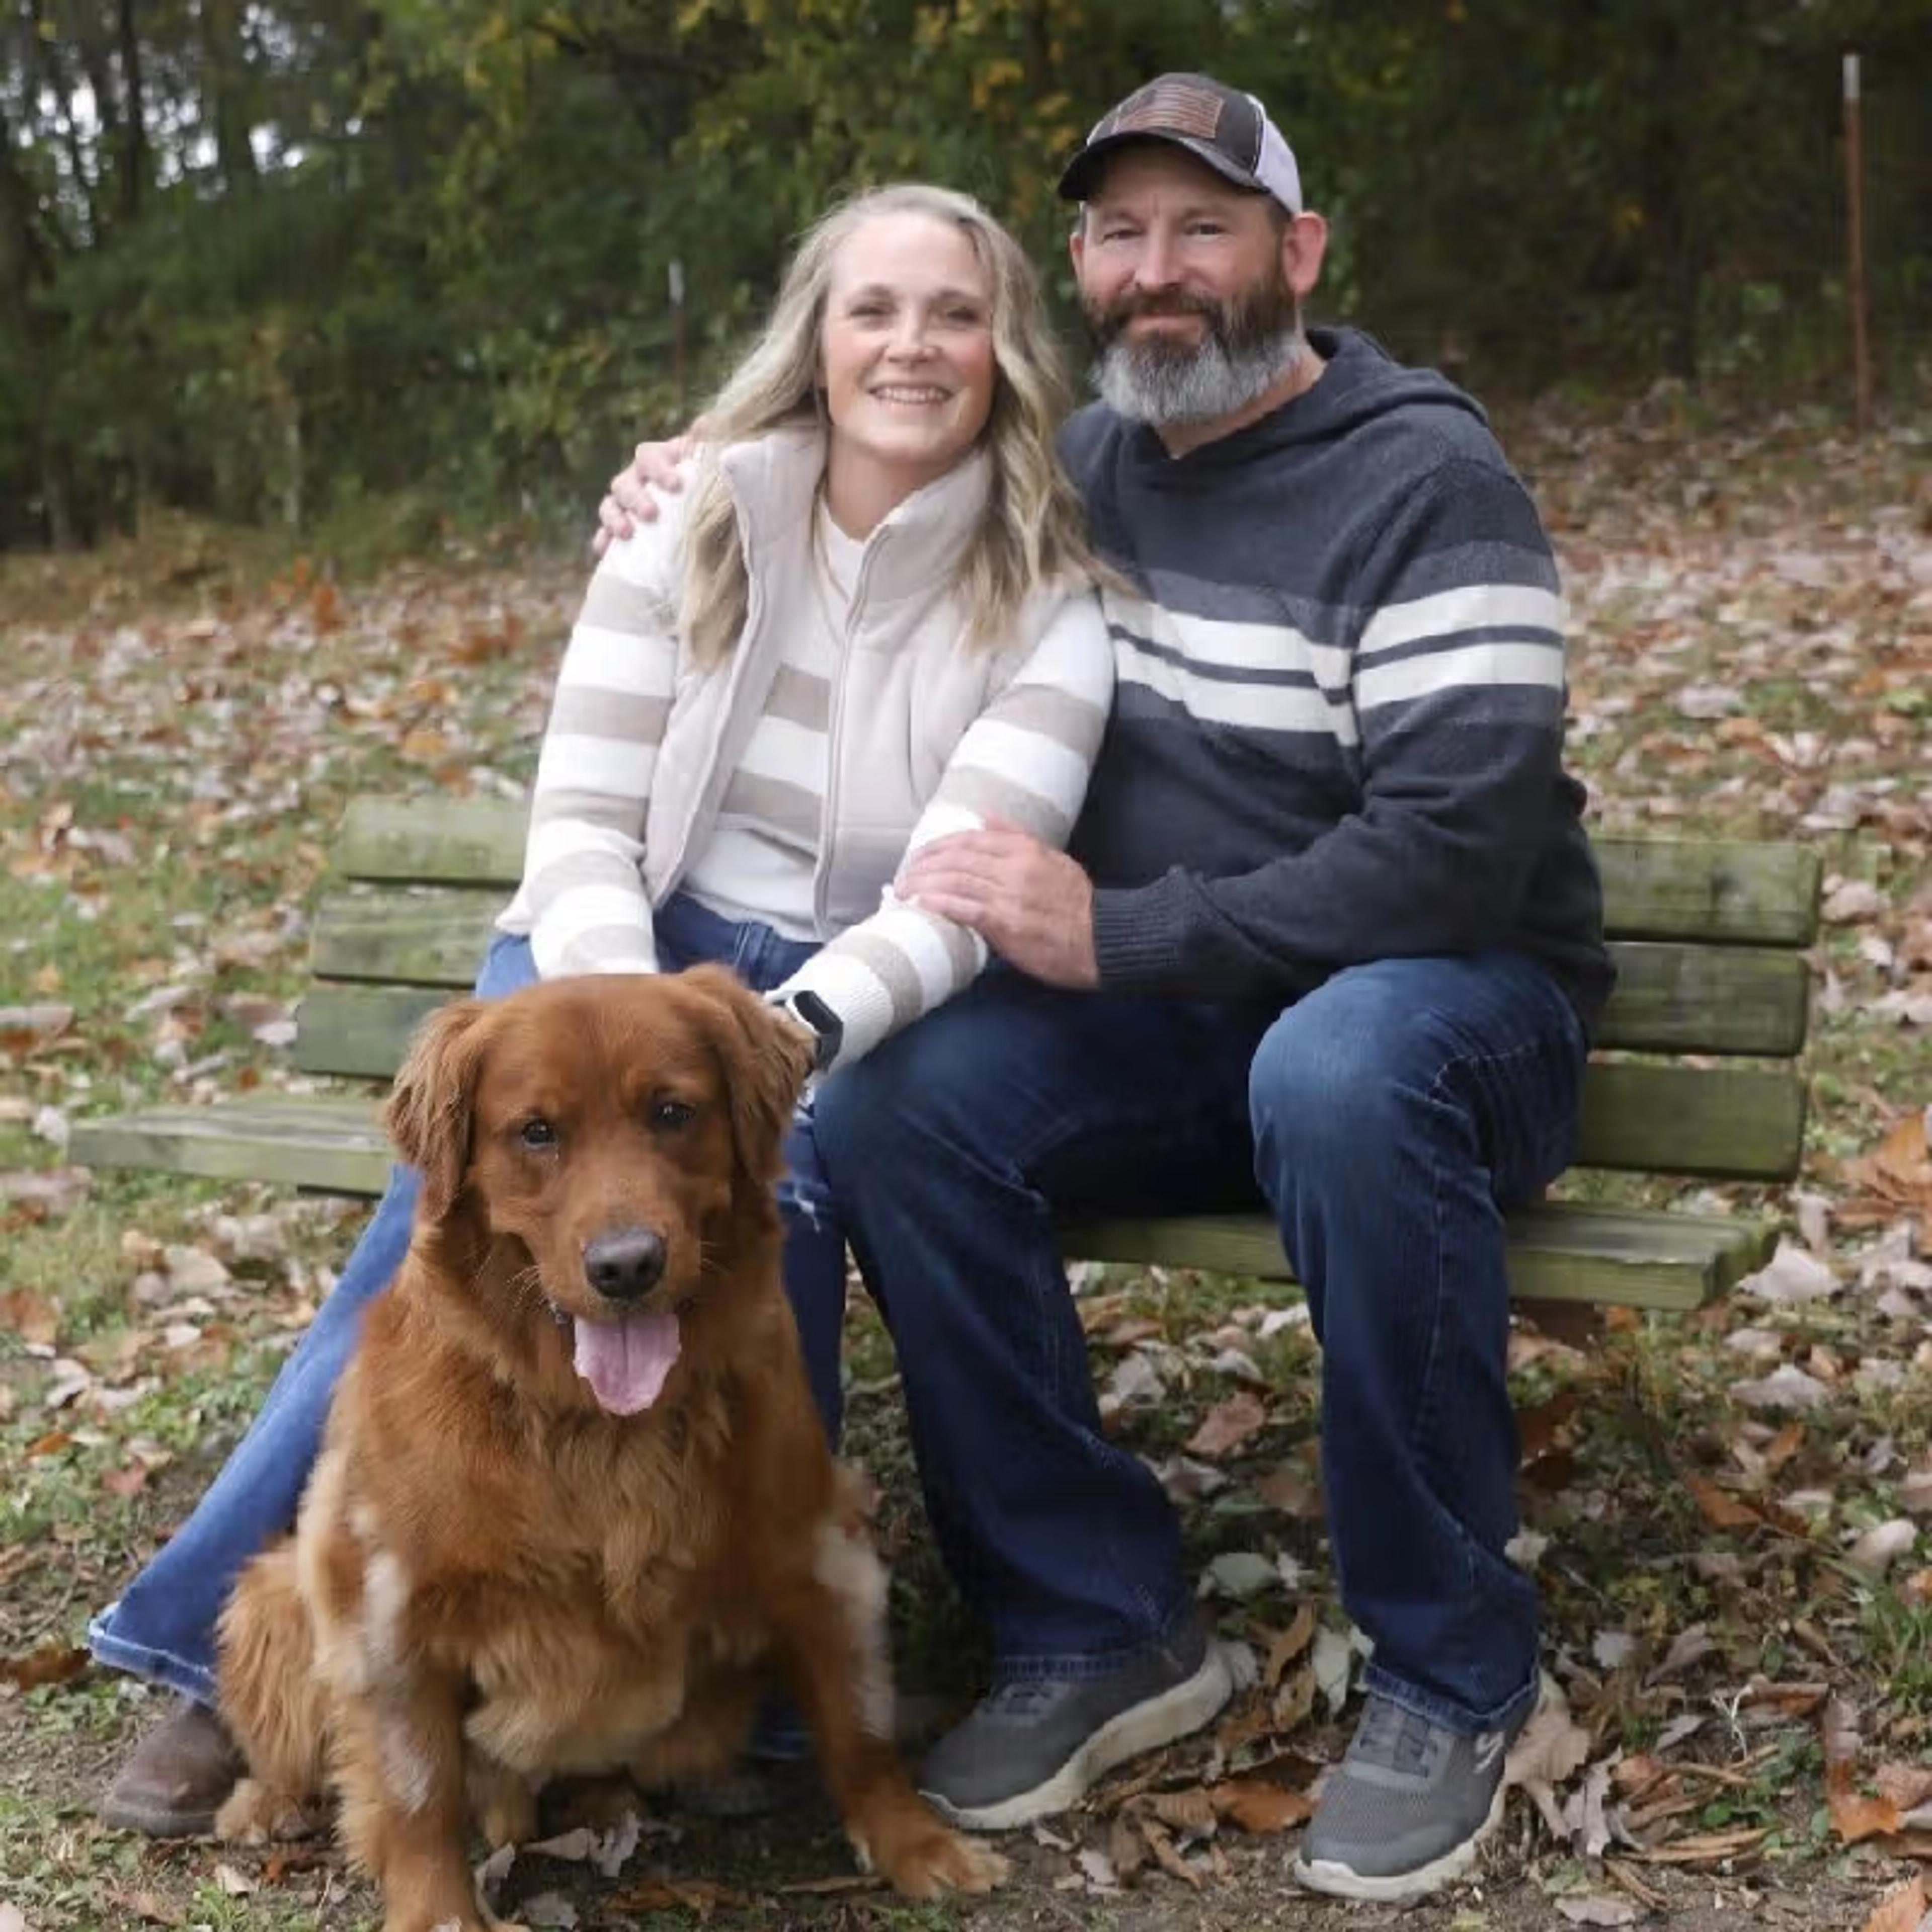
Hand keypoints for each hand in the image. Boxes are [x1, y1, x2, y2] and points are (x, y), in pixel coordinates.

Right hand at [590, 423, 705, 555]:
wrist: (704, 513)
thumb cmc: (707, 484)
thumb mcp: (709, 466)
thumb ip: (707, 447)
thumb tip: (705, 423)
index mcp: (656, 461)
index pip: (648, 457)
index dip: (658, 469)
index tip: (675, 485)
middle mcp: (636, 480)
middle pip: (624, 483)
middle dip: (635, 498)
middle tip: (650, 513)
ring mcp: (624, 506)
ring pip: (609, 506)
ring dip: (614, 518)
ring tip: (626, 534)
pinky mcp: (619, 531)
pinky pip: (604, 535)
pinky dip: (603, 541)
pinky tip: (605, 550)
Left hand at [898, 820, 1098, 988]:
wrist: (1105, 939)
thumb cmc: (1078, 904)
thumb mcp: (1054, 859)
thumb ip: (1017, 838)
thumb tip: (985, 817)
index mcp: (1025, 850)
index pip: (969, 840)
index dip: (937, 846)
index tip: (918, 856)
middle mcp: (1015, 868)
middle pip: (956, 858)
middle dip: (923, 866)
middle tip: (902, 877)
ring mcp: (1010, 896)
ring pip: (956, 881)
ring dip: (923, 886)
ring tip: (902, 892)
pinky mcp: (1008, 924)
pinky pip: (966, 909)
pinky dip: (940, 904)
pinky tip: (921, 905)